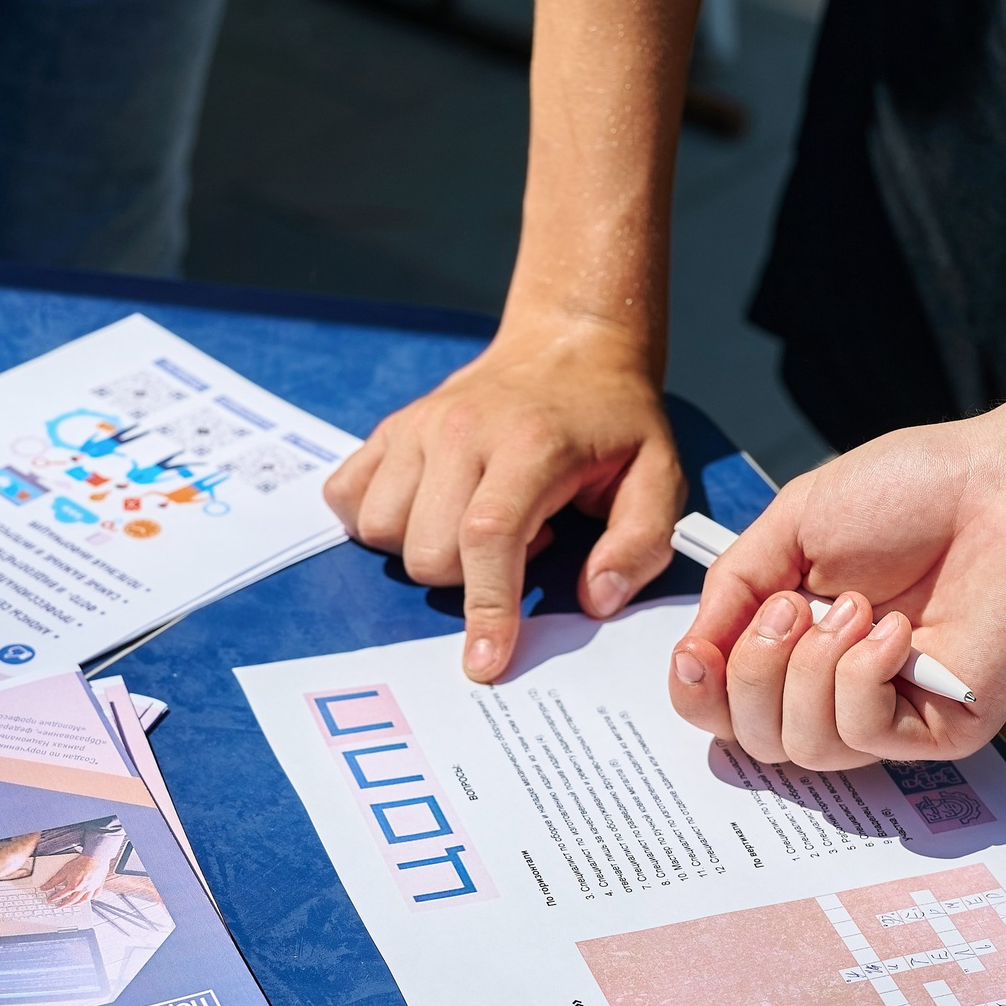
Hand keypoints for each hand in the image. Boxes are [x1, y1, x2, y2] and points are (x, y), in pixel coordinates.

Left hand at [43, 854, 113, 906]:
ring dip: (76, 904)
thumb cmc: (82, 863)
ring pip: (83, 900)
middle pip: (71, 900)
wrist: (95, 857)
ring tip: (71, 904)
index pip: (61, 895)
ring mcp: (91, 889)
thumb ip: (53, 881)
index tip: (50, 900)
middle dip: (64, 904)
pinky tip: (87, 898)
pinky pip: (94, 896)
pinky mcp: (98, 886)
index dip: (54, 898)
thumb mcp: (64, 871)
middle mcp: (82, 890)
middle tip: (59, 905)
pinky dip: (90, 898)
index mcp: (73, 886)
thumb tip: (45, 887)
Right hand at [325, 319, 684, 681]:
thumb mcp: (658, 475)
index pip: (488, 536)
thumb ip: (639, 542)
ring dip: (424, 548)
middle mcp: (460, 431)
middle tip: (522, 539)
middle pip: (427, 551)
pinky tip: (428, 510)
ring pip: (380, 530)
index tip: (485, 660)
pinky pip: (347, 497)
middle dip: (468, 577)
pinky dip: (377, 520)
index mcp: (529, 444)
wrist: (568, 346)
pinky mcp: (391, 430)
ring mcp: (417, 427)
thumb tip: (596, 598)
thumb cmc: (611, 420)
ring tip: (478, 520)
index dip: (485, 607)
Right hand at [667, 425, 1005, 765]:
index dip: (696, 690)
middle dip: (752, 670)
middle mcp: (836, 688)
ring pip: (799, 746)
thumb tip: (690, 654)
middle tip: (796, 604)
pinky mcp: (938, 731)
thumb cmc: (918, 491)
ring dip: (809, 668)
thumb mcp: (794, 524)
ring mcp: (888, 714)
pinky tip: (897, 629)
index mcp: (797, 642)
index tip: (699, 650)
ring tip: (855, 606)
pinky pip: (860, 735)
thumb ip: (733, 588)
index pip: (720, 708)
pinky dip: (861, 674)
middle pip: (748, 739)